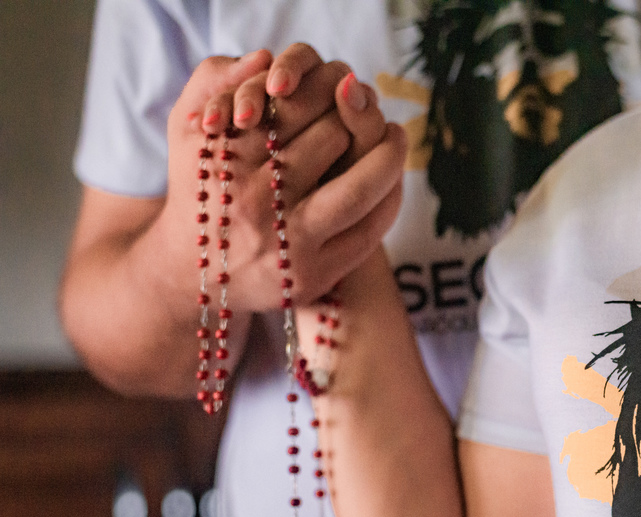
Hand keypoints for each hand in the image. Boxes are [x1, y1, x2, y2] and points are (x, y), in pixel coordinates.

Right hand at [165, 44, 404, 314]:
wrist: (193, 270)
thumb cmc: (198, 186)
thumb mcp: (186, 127)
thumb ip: (215, 80)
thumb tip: (265, 59)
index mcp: (228, 157)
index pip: (295, 104)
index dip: (330, 87)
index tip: (345, 81)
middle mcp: (257, 200)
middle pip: (332, 139)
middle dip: (359, 116)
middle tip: (374, 106)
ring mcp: (288, 242)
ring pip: (360, 186)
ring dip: (389, 154)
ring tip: (397, 135)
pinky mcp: (313, 275)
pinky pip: (369, 230)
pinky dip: (390, 198)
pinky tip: (393, 180)